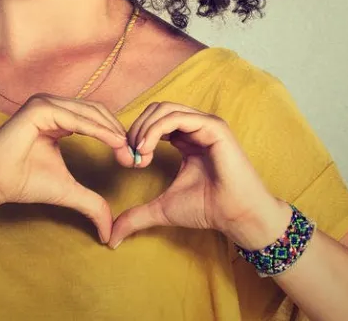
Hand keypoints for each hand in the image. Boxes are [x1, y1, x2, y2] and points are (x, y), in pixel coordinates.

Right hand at [0, 93, 136, 243]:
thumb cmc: (23, 183)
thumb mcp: (68, 191)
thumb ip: (91, 204)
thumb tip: (109, 232)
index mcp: (58, 117)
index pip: (97, 119)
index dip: (118, 138)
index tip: (134, 161)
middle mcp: (52, 105)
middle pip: (98, 112)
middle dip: (120, 134)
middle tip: (135, 158)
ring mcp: (44, 103)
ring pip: (90, 112)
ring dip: (113, 132)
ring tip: (127, 153)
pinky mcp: (38, 108)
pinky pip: (75, 117)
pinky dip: (97, 130)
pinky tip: (114, 143)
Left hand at [109, 102, 287, 248]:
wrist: (235, 216)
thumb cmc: (207, 209)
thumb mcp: (163, 209)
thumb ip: (137, 216)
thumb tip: (112, 237)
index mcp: (187, 138)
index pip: (154, 121)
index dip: (135, 136)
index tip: (129, 162)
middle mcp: (196, 127)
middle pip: (156, 110)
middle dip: (136, 130)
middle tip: (131, 157)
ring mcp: (206, 124)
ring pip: (164, 109)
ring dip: (143, 129)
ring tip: (139, 154)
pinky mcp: (213, 127)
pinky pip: (176, 117)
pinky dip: (155, 130)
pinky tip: (147, 150)